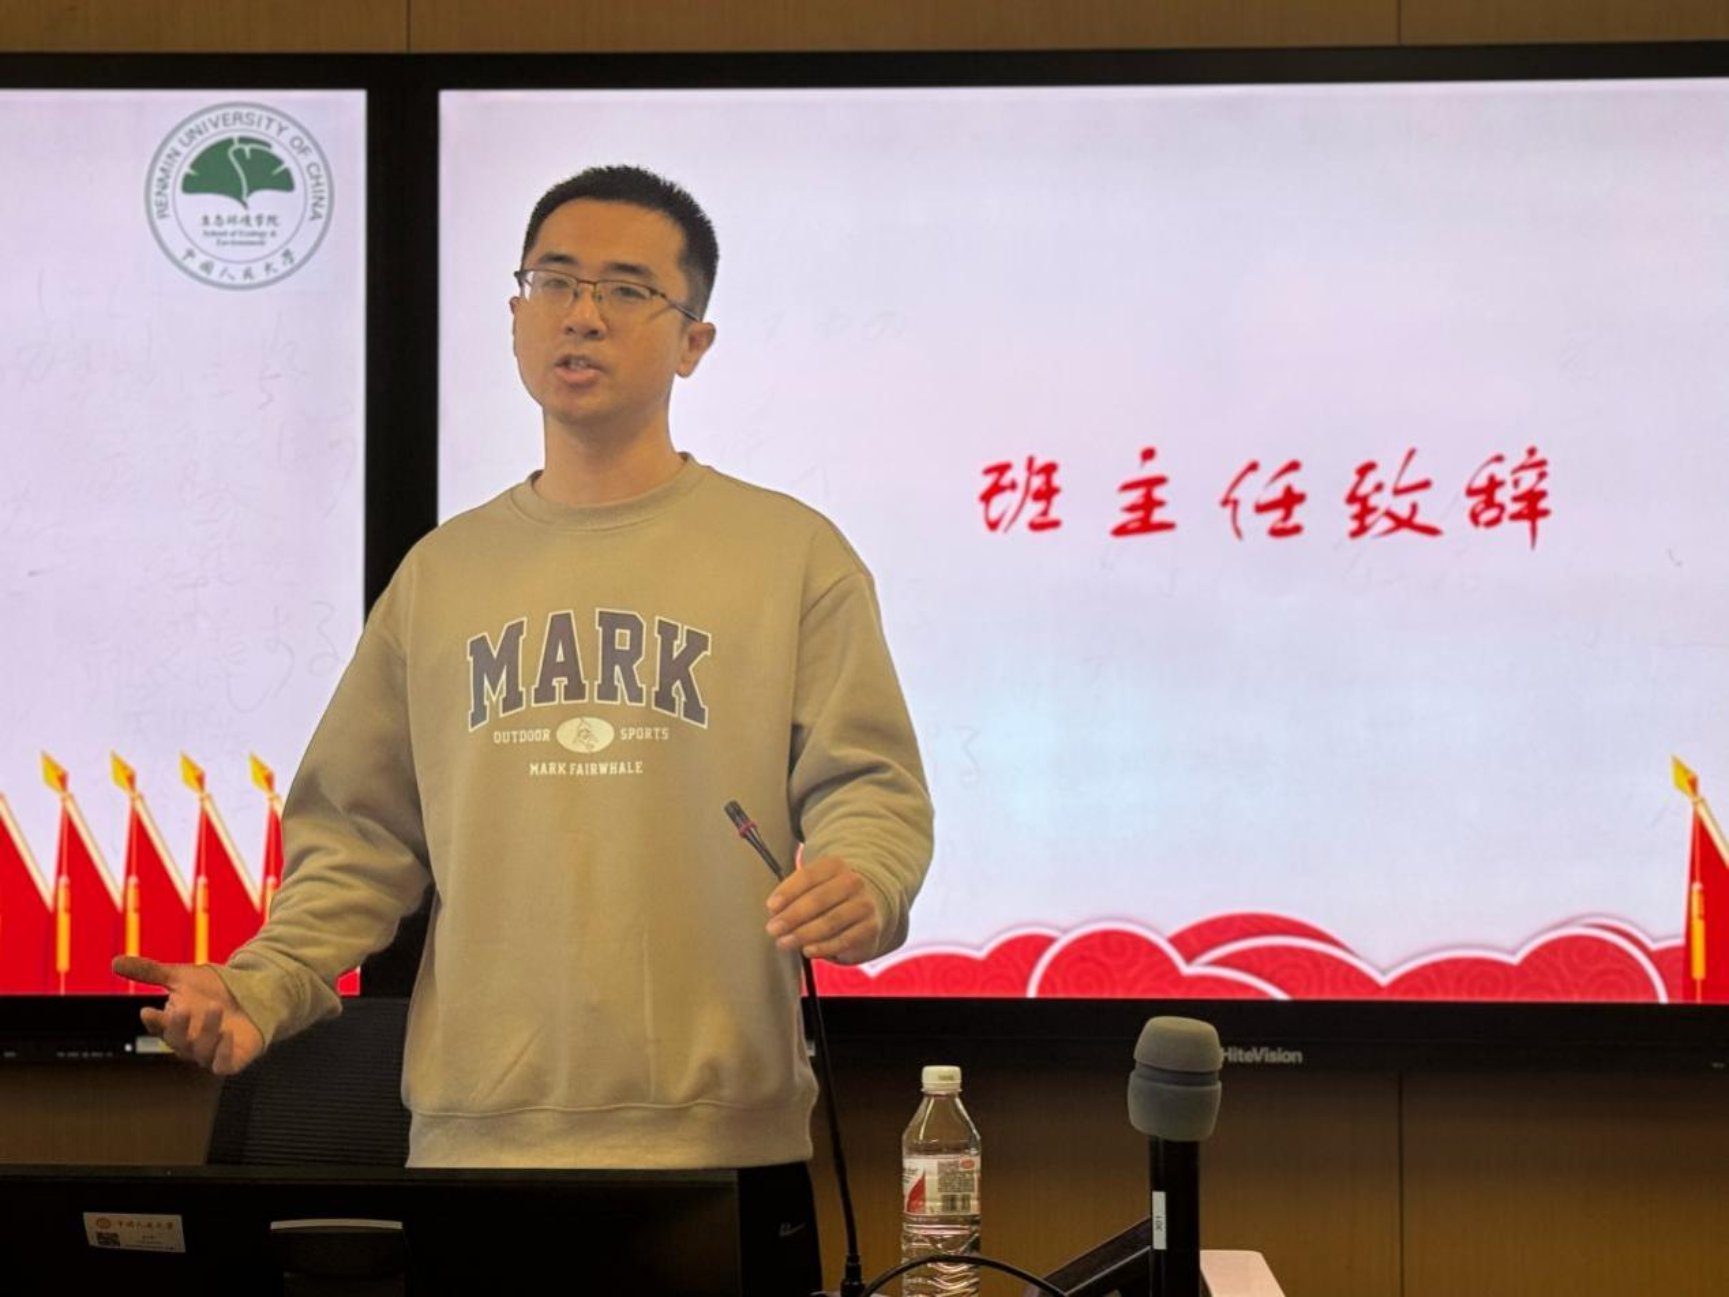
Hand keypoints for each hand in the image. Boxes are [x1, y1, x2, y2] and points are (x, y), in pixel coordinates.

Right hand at [112, 955, 264, 1075]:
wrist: (251, 994)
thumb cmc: (211, 988)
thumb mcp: (180, 976)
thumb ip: (149, 971)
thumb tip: (113, 961)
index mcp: (173, 1025)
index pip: (158, 1027)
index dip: (154, 1021)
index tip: (147, 1011)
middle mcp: (189, 1043)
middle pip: (177, 1041)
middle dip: (178, 1026)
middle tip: (182, 1007)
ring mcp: (210, 1053)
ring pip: (201, 1051)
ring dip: (207, 1031)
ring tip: (216, 1008)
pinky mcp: (233, 1059)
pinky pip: (224, 1065)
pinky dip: (224, 1054)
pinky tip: (228, 1035)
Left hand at [765, 855, 881, 964]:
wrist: (868, 905)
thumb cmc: (829, 896)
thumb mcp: (813, 886)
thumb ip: (794, 894)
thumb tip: (774, 911)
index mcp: (834, 865)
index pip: (808, 876)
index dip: (788, 892)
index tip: (771, 907)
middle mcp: (852, 882)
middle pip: (818, 899)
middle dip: (792, 916)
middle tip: (772, 929)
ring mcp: (863, 905)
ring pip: (831, 921)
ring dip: (803, 934)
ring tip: (784, 942)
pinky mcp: (870, 928)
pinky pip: (844, 940)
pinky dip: (823, 947)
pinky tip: (807, 950)